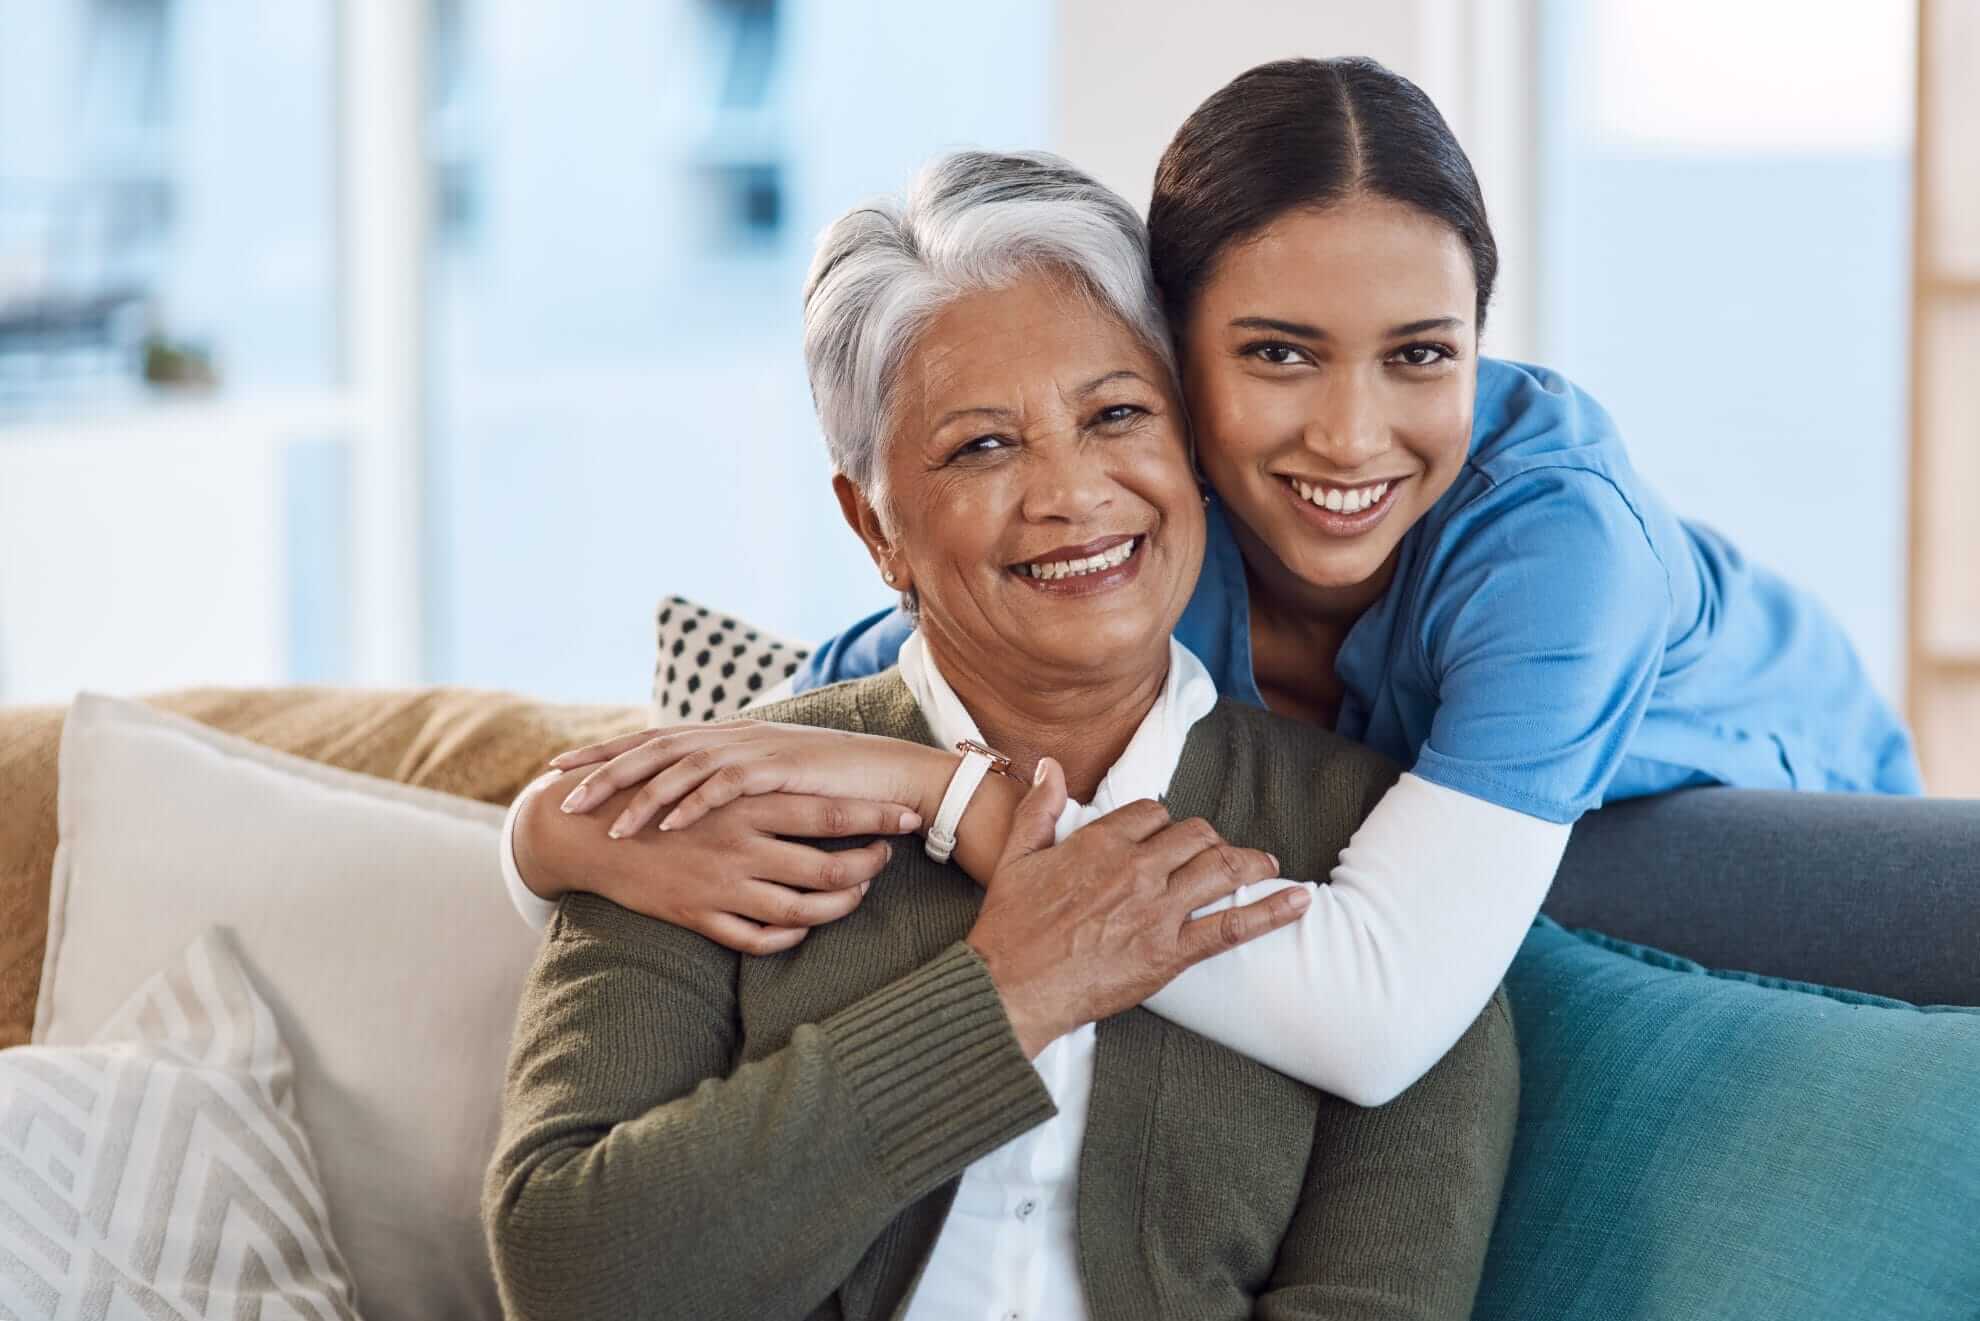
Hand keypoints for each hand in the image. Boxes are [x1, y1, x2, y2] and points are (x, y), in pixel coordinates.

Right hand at [516, 777, 922, 954]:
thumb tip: (806, 763)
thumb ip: (759, 774)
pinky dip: (790, 935)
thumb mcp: (711, 773)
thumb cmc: (661, 795)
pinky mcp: (700, 915)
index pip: (830, 811)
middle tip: (886, 860)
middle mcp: (742, 844)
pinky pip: (758, 938)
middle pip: (829, 866)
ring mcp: (722, 885)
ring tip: (855, 893)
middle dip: (869, 867)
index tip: (910, 818)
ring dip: (840, 905)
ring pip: (803, 910)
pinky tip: (804, 924)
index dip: (877, 818)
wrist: (591, 829)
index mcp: (748, 803)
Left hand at [550, 722, 953, 838]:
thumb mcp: (767, 779)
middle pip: (650, 748)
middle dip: (603, 772)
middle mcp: (728, 736)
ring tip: (607, 827)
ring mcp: (749, 750)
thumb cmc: (827, 783)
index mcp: (721, 736)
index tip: (562, 770)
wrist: (882, 774)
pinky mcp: (773, 769)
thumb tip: (690, 795)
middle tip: (561, 796)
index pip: (650, 740)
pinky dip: (691, 805)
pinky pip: (722, 787)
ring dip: (640, 798)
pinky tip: (664, 828)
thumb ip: (728, 779)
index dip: (604, 753)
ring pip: (679, 768)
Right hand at [965, 759, 1306, 1055]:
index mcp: (1101, 841)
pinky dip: (1271, 912)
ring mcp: (1158, 909)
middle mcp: (1137, 868)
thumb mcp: (1015, 856)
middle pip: (1195, 834)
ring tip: (1267, 866)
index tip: (1165, 838)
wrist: (1011, 986)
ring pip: (1221, 869)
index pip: (1153, 813)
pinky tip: (1299, 902)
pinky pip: (1233, 925)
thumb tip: (1050, 766)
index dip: (1163, 823)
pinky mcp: (1171, 951)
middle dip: (1210, 840)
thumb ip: (1038, 808)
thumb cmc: (1008, 926)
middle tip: (1217, 854)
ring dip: (1251, 863)